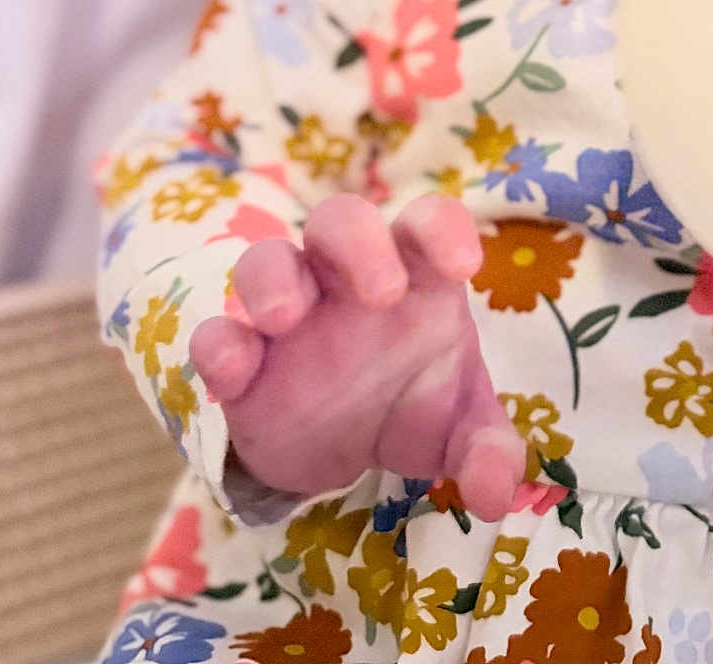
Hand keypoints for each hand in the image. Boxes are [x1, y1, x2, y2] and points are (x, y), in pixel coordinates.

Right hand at [189, 192, 523, 521]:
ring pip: (266, 260)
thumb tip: (495, 493)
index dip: (443, 228)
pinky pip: (217, 333)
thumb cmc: (413, 403)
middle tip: (381, 294)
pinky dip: (219, 345)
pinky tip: (234, 374)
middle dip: (357, 243)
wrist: (342, 452)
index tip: (464, 266)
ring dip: (273, 279)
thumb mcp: (461, 428)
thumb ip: (487, 449)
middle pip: (340, 219)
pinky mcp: (242, 360)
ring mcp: (289, 312)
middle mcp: (347, 278)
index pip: (427, 222)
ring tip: (285, 317)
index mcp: (414, 274)